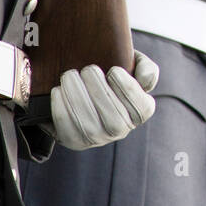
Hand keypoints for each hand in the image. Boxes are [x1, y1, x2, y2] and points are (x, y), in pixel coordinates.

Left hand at [44, 50, 158, 150]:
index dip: (129, 91)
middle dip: (100, 92)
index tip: (114, 70)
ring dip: (77, 99)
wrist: (80, 84)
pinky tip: (58, 91)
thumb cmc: (109, 73)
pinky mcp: (74, 141)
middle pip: (115, 120)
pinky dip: (61, 110)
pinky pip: (68, 131)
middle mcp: (121, 130)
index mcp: (139, 112)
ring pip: (90, 127)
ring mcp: (97, 139)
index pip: (142, 110)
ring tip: (69, 76)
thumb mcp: (132, 65)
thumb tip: (146, 81)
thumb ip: (146, 69)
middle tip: (88, 69)